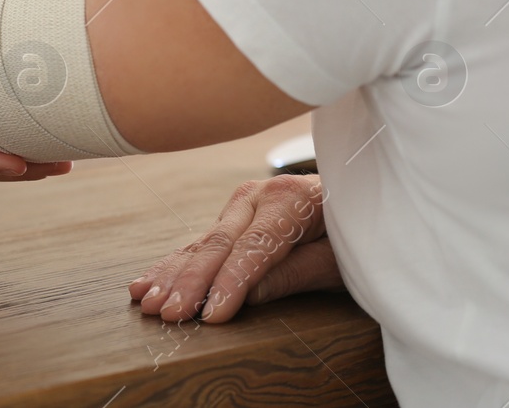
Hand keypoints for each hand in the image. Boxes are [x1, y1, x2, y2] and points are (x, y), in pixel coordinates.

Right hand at [129, 175, 341, 322]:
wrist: (362, 193)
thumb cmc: (359, 231)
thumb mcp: (341, 258)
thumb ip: (296, 272)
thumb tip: (250, 295)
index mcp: (291, 199)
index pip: (255, 248)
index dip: (231, 284)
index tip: (211, 315)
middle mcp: (260, 194)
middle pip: (219, 244)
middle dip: (191, 283)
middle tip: (170, 313)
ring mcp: (243, 202)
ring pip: (201, 244)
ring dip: (172, 276)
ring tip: (148, 302)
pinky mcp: (233, 214)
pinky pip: (200, 242)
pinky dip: (173, 265)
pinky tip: (146, 283)